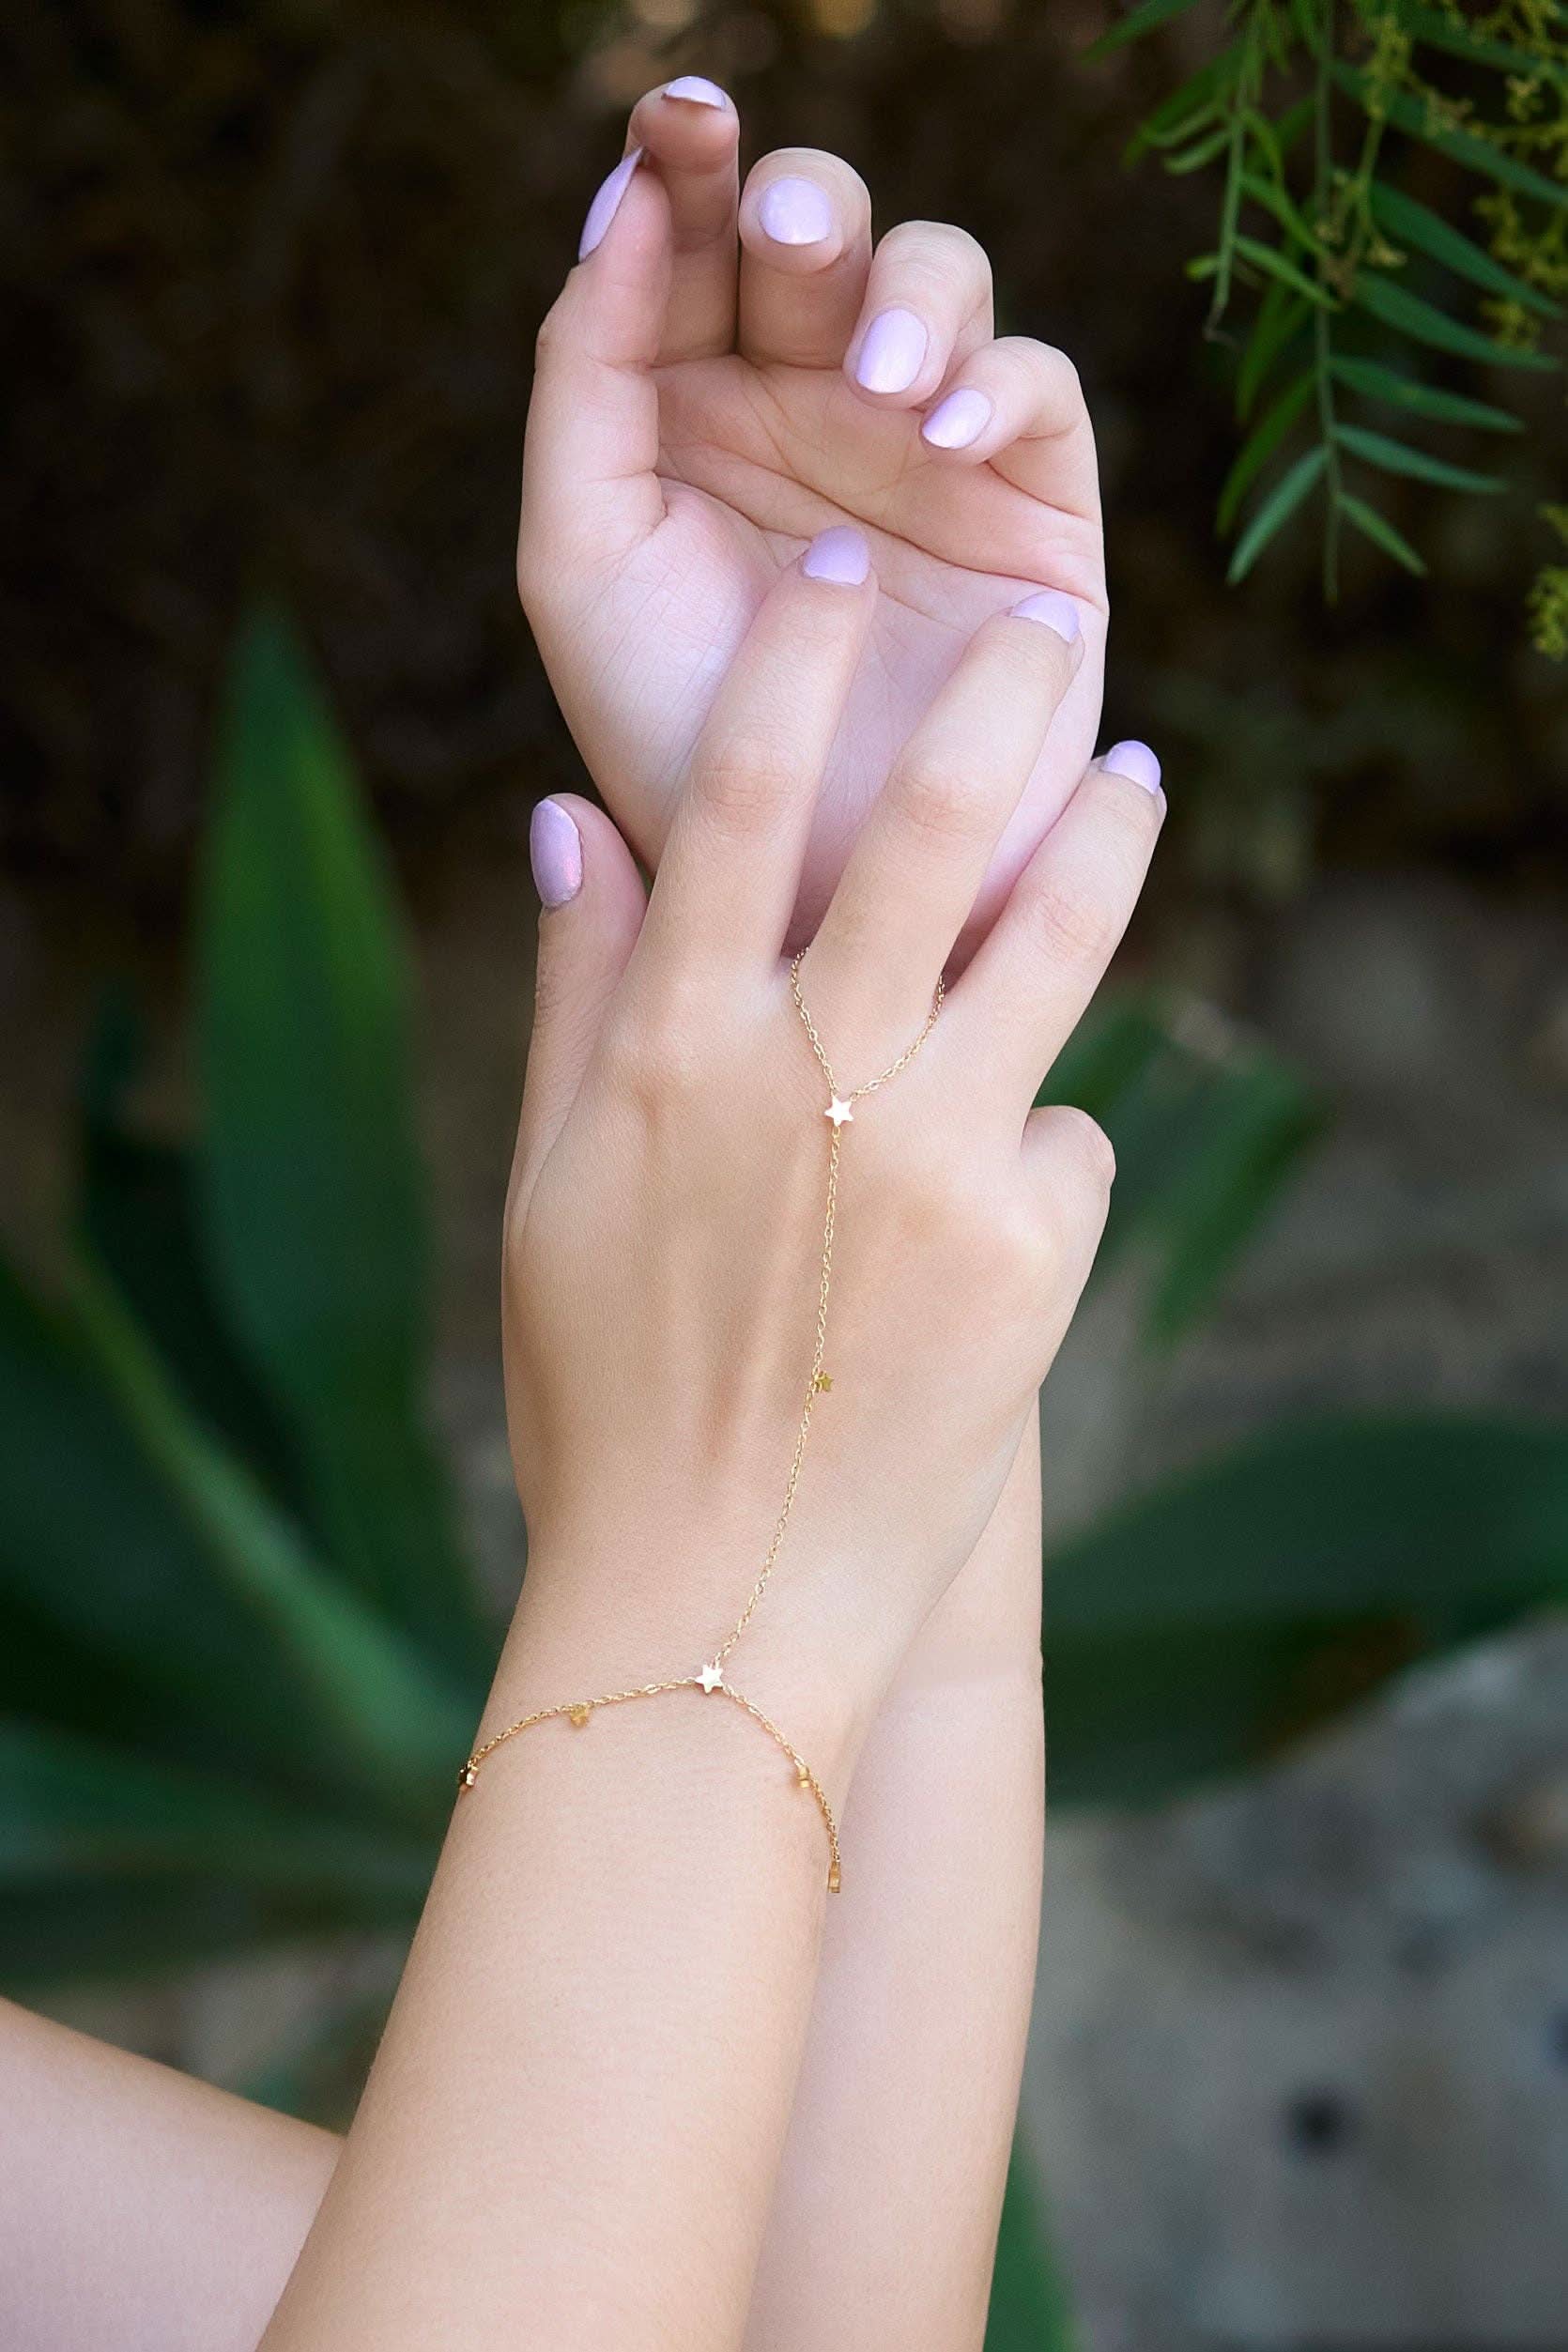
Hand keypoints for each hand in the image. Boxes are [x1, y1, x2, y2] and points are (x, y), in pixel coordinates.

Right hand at [504, 531, 1157, 1755]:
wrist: (714, 1607)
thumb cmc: (603, 1396)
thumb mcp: (547, 1191)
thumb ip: (575, 991)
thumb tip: (565, 813)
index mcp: (669, 1050)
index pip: (736, 798)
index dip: (800, 664)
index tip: (842, 577)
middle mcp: (807, 1079)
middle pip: (930, 828)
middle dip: (996, 700)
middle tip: (1045, 628)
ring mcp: (933, 1160)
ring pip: (1053, 942)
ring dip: (1101, 839)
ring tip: (1133, 774)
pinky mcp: (1029, 1252)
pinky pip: (1064, 1132)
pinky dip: (1036, 1138)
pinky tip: (994, 1198)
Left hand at [516, 81, 1104, 948]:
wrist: (809, 891)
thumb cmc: (675, 736)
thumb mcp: (579, 555)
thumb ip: (584, 372)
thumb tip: (624, 195)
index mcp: (689, 409)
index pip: (695, 246)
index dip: (690, 164)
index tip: (680, 119)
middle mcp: (808, 408)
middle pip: (821, 237)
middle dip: (802, 205)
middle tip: (783, 226)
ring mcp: (926, 449)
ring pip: (941, 280)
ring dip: (908, 294)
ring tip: (877, 385)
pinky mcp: (1031, 502)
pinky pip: (1039, 387)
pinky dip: (1004, 379)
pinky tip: (947, 427)